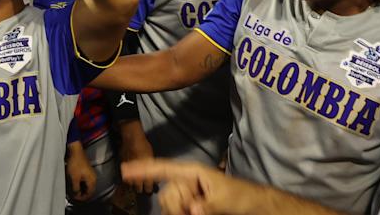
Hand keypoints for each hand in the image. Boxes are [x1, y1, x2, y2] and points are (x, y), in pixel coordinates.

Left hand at [66, 141, 96, 202]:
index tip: (75, 198)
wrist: (75, 150)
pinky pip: (84, 180)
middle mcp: (93, 177)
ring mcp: (90, 173)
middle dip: (81, 194)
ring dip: (79, 188)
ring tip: (72, 190)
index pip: (89, 194)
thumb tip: (76, 195)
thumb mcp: (74, 178)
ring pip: (86, 185)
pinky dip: (79, 183)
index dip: (82, 198)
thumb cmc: (75, 162)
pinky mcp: (86, 170)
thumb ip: (76, 189)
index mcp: (92, 180)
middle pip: (88, 190)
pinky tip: (73, 183)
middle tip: (73, 195)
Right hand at [118, 120, 155, 193]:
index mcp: (146, 176)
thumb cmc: (145, 148)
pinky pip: (124, 177)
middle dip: (140, 188)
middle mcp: (137, 177)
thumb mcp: (152, 159)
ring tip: (135, 182)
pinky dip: (127, 178)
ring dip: (133, 183)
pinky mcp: (122, 168)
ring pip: (130, 184)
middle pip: (138, 189)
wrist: (132, 140)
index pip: (148, 188)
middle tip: (142, 186)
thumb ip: (151, 169)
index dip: (149, 188)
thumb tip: (154, 175)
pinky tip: (129, 175)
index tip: (150, 188)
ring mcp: (128, 174)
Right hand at [122, 159, 241, 214]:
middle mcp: (186, 183)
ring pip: (169, 206)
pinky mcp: (190, 208)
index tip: (125, 170)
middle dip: (175, 205)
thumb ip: (207, 205)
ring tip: (199, 212)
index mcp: (192, 173)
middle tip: (194, 210)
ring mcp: (188, 196)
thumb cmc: (242, 197)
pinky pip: (176, 211)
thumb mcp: (226, 200)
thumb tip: (192, 210)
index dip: (144, 169)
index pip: (164, 168)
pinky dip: (179, 212)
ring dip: (178, 211)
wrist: (255, 207)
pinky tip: (191, 212)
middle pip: (166, 194)